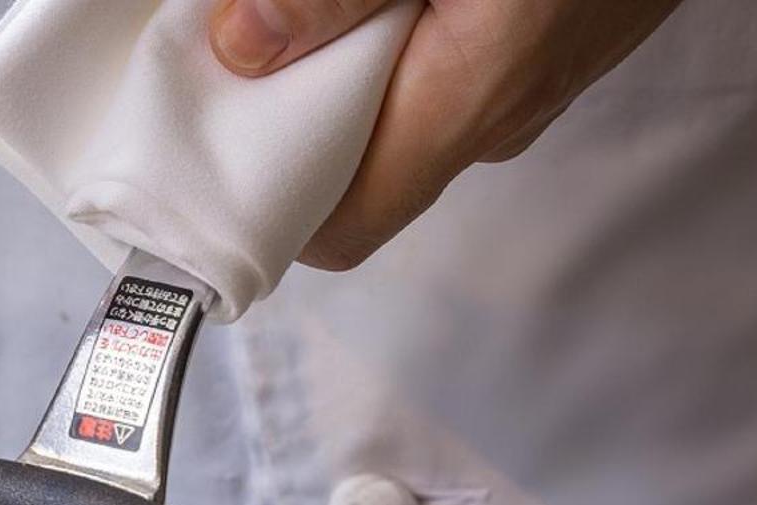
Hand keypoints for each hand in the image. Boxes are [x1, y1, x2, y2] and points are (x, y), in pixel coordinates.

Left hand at [209, 0, 685, 269]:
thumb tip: (244, 46)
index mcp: (469, 101)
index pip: (340, 229)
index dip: (268, 213)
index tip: (205, 163)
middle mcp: (502, 115)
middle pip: (361, 170)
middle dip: (288, 127)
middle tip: (229, 61)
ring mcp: (534, 81)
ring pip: (403, 114)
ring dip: (338, 78)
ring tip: (288, 20)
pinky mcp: (552, 42)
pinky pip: (449, 69)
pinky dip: (396, 45)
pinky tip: (376, 2)